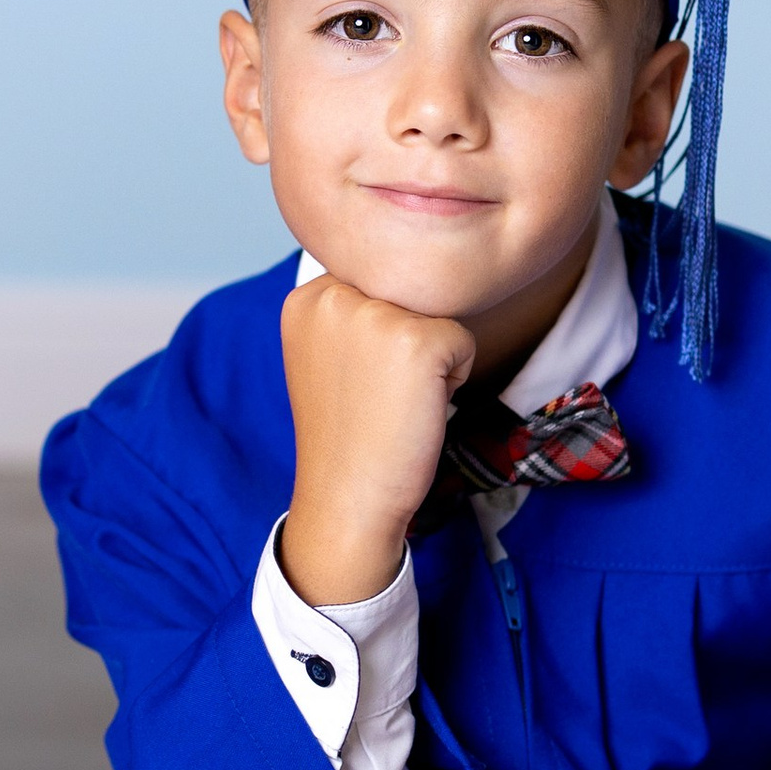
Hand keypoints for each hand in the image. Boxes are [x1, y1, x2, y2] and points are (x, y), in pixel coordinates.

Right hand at [279, 274, 474, 603]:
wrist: (347, 496)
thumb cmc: (347, 432)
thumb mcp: (326, 354)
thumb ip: (350, 310)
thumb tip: (402, 273)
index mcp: (307, 296)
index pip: (379, 281)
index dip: (382, 332)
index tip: (358, 377)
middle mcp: (333, 295)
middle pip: (410, 292)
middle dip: (408, 339)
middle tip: (377, 392)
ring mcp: (373, 316)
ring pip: (438, 314)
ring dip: (431, 358)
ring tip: (394, 399)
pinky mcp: (416, 341)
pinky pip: (463, 341)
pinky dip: (454, 378)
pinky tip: (414, 408)